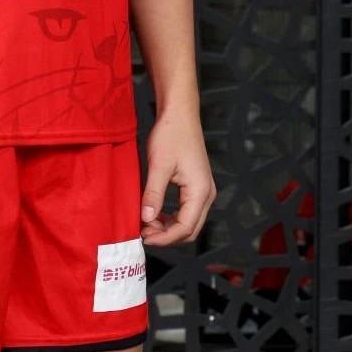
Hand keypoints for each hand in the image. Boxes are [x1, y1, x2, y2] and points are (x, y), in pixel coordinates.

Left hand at [140, 109, 215, 245]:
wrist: (180, 113)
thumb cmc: (171, 135)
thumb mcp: (159, 165)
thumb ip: (153, 194)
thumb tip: (146, 220)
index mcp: (200, 192)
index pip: (185, 228)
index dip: (164, 238)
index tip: (144, 237)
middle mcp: (207, 194)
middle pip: (190, 229)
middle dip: (167, 236)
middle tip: (143, 231)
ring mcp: (204, 190)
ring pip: (189, 221)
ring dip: (169, 227)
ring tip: (147, 223)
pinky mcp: (197, 185)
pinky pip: (187, 210)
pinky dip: (172, 217)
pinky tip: (155, 213)